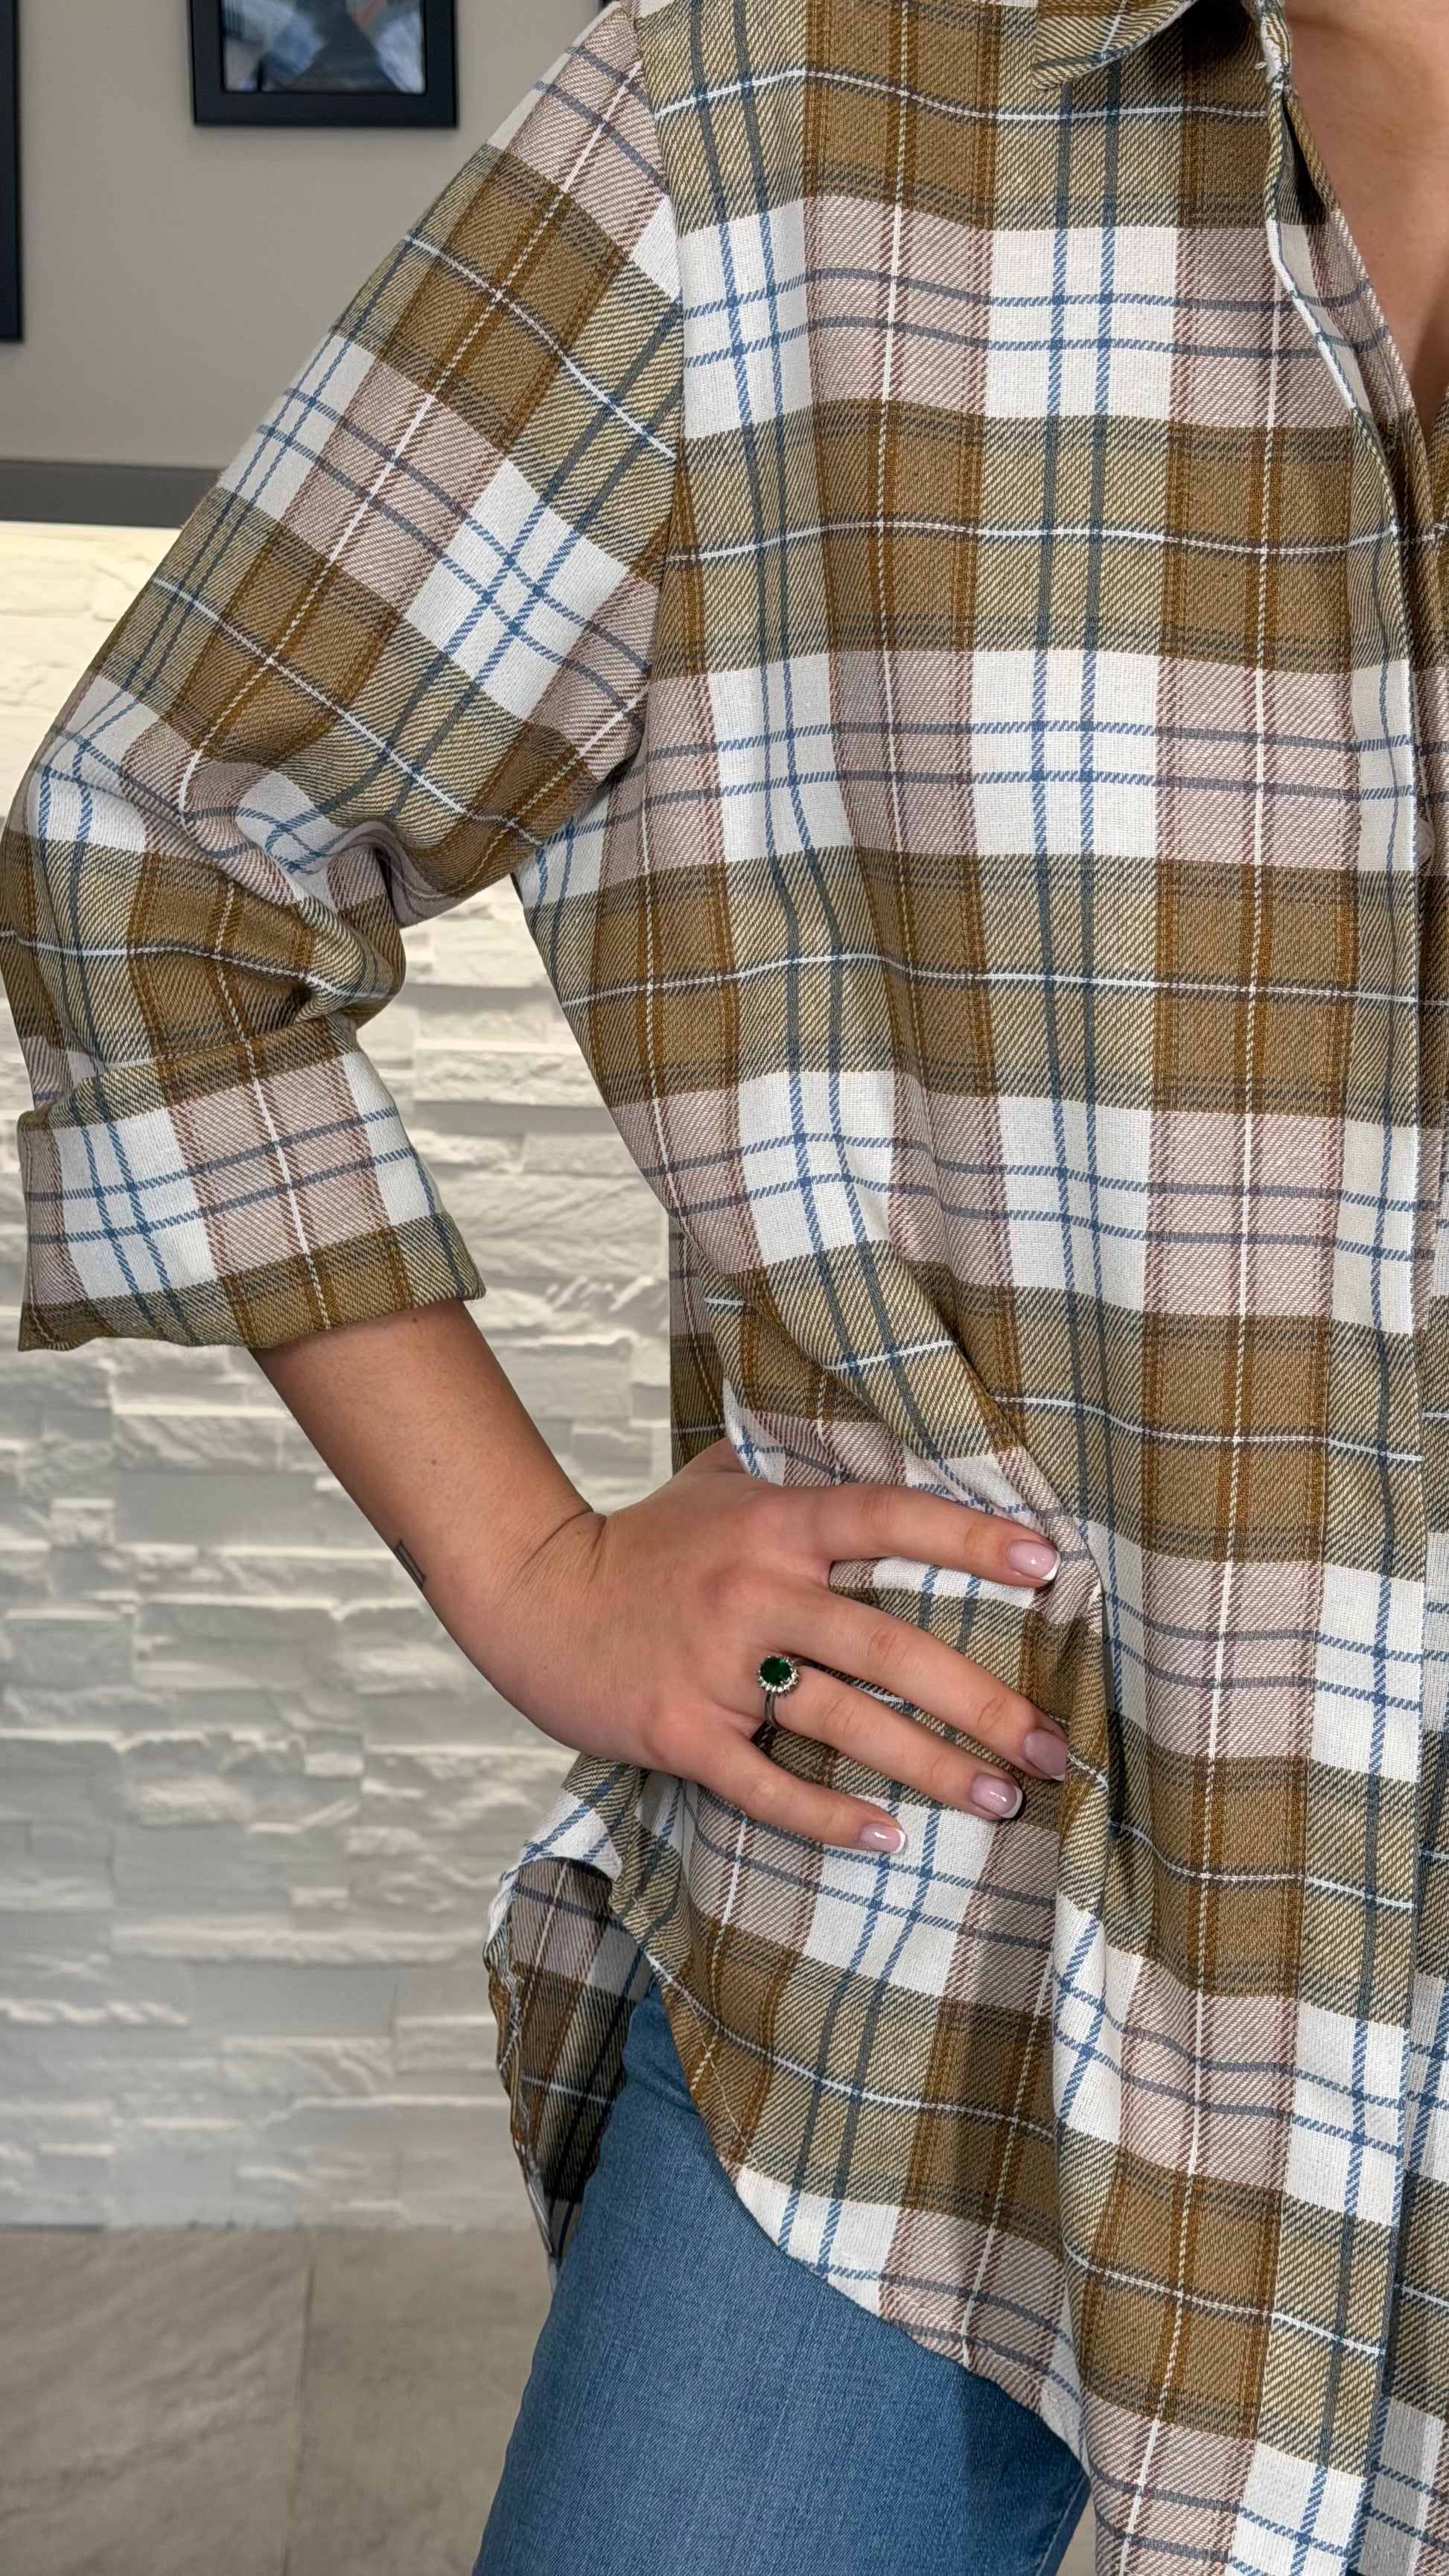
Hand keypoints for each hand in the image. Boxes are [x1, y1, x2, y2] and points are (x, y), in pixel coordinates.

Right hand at [451, 1439, 1066, 1854]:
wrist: (533, 1597)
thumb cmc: (642, 1543)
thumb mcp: (718, 1483)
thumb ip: (795, 1465)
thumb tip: (879, 1431)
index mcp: (774, 1523)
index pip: (887, 1518)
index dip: (968, 1540)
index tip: (1048, 1565)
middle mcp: (755, 1591)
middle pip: (888, 1647)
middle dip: (983, 1701)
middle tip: (1052, 1745)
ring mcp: (719, 1669)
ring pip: (845, 1723)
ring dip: (931, 1768)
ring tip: (1001, 1800)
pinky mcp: (684, 1733)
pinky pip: (768, 1785)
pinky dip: (830, 1817)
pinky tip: (889, 1839)